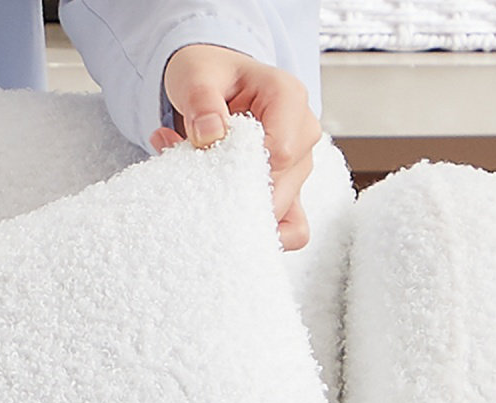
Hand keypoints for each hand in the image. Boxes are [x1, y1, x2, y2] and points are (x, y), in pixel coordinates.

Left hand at [152, 45, 323, 251]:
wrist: (214, 83)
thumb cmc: (210, 76)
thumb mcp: (196, 76)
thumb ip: (201, 101)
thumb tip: (210, 134)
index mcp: (288, 98)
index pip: (279, 154)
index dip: (241, 173)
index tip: (206, 166)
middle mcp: (303, 132)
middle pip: (282, 188)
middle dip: (232, 194)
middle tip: (192, 176)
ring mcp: (299, 164)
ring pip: (284, 211)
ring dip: (235, 211)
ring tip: (203, 187)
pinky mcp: (290, 189)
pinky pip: (292, 229)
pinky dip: (258, 233)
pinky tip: (226, 221)